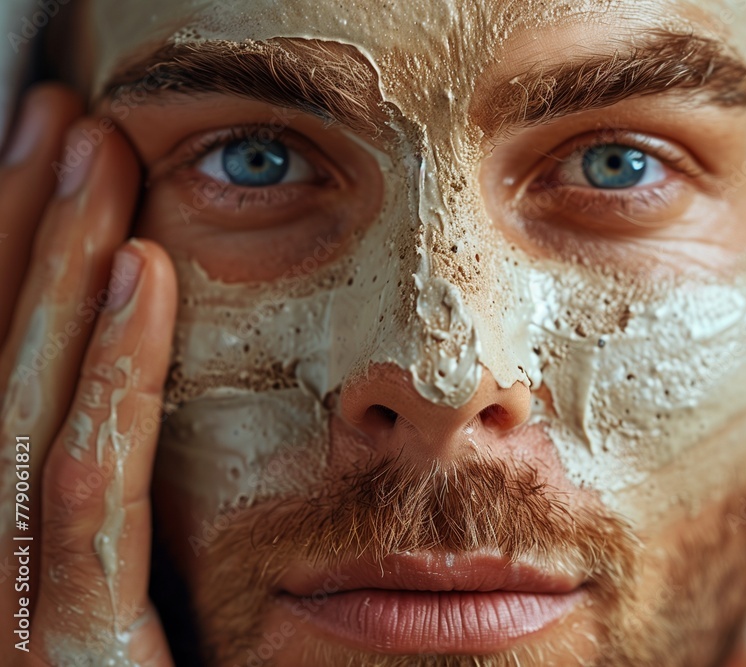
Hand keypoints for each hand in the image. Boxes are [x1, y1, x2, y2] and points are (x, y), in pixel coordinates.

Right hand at [0, 84, 176, 665]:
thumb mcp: (125, 602)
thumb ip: (113, 514)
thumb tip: (123, 396)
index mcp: (1, 548)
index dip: (10, 258)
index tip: (52, 162)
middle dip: (18, 229)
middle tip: (61, 117)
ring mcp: (5, 608)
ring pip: (22, 402)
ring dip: (51, 262)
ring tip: (87, 148)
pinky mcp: (63, 654)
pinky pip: (83, 487)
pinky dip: (108, 371)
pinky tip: (138, 271)